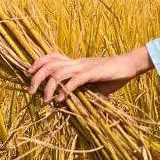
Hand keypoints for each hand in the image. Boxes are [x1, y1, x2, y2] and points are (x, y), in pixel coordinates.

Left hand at [28, 47, 151, 105]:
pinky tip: (61, 100)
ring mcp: (84, 67)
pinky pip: (75, 81)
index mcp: (76, 63)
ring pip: (58, 73)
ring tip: (45, 101)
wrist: (130, 65)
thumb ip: (83, 90)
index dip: (38, 63)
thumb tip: (72, 102)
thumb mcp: (95, 84)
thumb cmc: (114, 75)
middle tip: (30, 92)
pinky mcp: (93, 73)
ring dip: (48, 87)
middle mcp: (77, 63)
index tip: (29, 75)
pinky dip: (65, 90)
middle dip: (36, 77)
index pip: (52, 57)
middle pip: (50, 65)